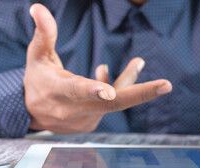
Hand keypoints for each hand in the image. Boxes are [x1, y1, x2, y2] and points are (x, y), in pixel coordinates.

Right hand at [24, 4, 171, 132]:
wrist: (33, 114)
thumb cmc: (37, 79)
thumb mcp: (37, 56)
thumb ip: (44, 33)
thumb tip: (38, 7)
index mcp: (56, 91)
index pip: (75, 90)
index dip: (93, 90)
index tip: (110, 92)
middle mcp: (72, 110)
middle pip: (110, 105)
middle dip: (140, 94)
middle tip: (166, 85)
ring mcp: (84, 120)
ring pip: (114, 102)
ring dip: (128, 83)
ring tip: (137, 63)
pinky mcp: (91, 124)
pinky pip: (110, 106)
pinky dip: (116, 91)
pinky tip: (116, 78)